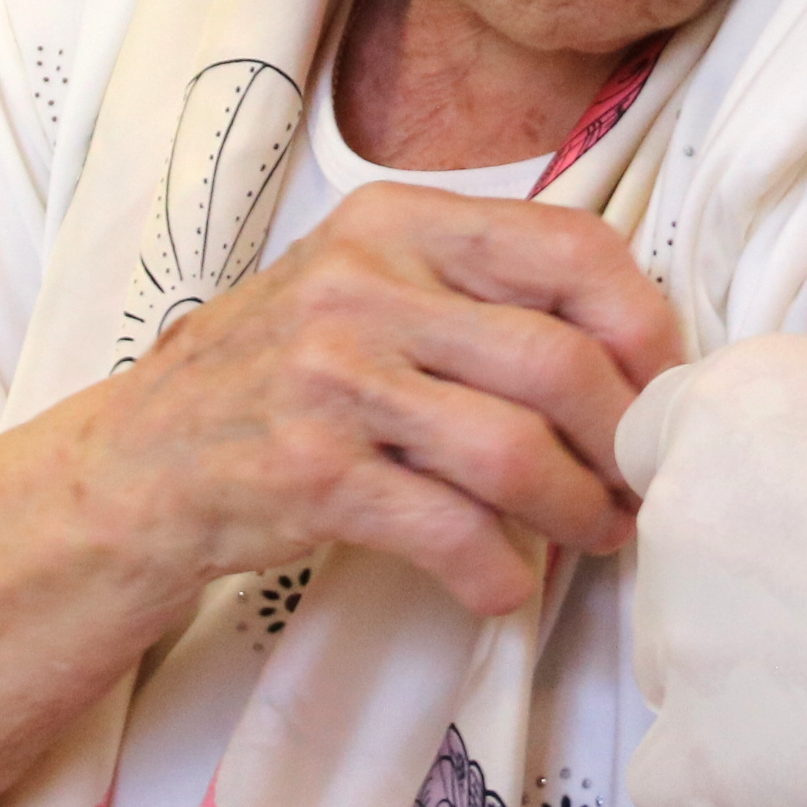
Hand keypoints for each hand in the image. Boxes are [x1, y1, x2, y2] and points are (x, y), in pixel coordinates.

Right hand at [69, 179, 682, 617]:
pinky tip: (505, 586)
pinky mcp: (311, 473)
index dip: (642, 322)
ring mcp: (332, 379)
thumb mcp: (365, 285)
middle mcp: (363, 286)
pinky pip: (449, 529)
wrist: (143, 459)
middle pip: (557, 361)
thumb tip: (633, 346)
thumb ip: (477, 290)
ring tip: (596, 535)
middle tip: (639, 483)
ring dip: (579, 513)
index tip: (663, 382)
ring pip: (515, 452)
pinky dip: (499, 572)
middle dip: (621, 440)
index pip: (566, 245)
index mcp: (395, 221)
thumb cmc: (281, 373)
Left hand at [614, 274, 806, 806]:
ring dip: (738, 683)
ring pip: (674, 666)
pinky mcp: (699, 763)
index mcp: (738, 404)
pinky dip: (725, 786)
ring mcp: (681, 644)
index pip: (666, 432)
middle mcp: (684, 513)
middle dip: (741, 581)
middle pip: (672, 554)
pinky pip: (671, 781)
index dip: (738, 474)